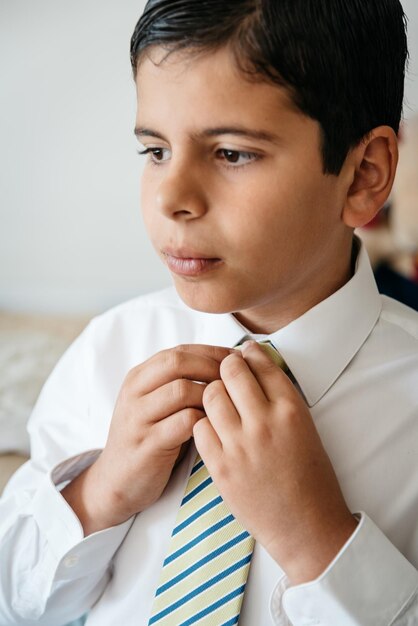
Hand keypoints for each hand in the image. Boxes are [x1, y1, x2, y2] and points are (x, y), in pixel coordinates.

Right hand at [62, 344, 231, 534]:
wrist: (116, 481)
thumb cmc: (148, 438)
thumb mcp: (155, 404)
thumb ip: (178, 383)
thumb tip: (226, 365)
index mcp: (139, 377)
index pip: (179, 351)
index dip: (212, 352)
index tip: (238, 361)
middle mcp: (135, 393)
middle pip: (178, 362)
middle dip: (213, 366)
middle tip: (238, 379)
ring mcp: (138, 418)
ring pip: (181, 390)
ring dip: (211, 395)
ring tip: (231, 404)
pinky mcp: (147, 444)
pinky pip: (183, 423)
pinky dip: (206, 421)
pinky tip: (218, 427)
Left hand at [194, 341, 357, 583]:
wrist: (306, 526)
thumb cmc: (310, 477)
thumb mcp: (305, 428)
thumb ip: (281, 398)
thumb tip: (257, 366)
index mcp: (292, 410)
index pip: (262, 364)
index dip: (249, 354)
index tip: (244, 353)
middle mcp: (265, 422)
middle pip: (231, 371)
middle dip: (226, 367)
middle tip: (226, 372)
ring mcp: (240, 445)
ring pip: (210, 395)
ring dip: (213, 393)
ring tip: (219, 402)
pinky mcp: (221, 467)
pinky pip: (199, 427)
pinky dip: (204, 423)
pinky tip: (214, 429)